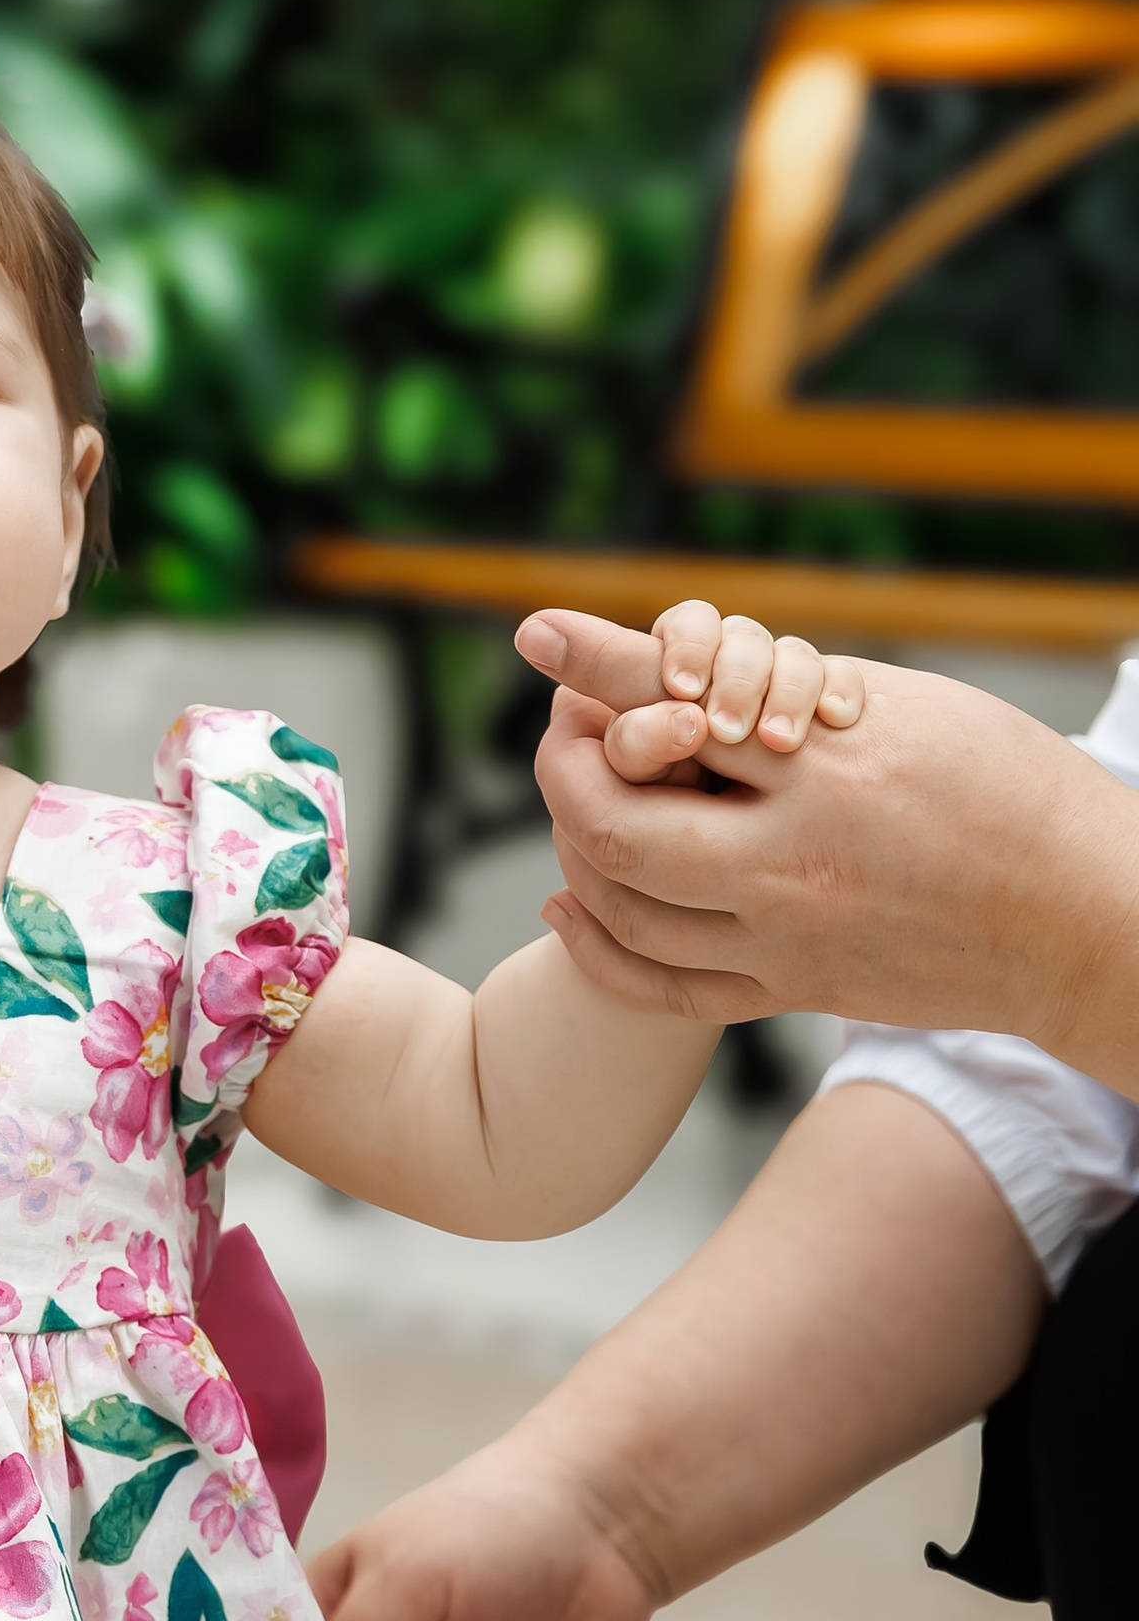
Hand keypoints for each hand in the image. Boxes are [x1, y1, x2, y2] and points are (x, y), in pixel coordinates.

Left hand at [522, 609, 1138, 1074]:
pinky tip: (569, 906)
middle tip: (565, 733)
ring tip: (575, 804)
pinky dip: (600, 945)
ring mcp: (793, 938)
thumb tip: (693, 670)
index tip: (536, 629)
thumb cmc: (1011, 790)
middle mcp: (800, 861)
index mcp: (832, 769)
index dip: (597, 662)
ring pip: (628, 909)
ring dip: (578, 850)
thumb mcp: (909, 709)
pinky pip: (664, 986)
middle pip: (621, 824)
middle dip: (568, 771)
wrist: (1087, 920)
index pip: (679, 706)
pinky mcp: (797, 990)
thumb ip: (793, 695)